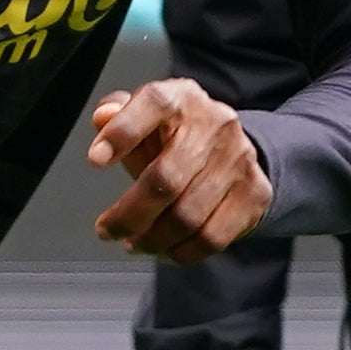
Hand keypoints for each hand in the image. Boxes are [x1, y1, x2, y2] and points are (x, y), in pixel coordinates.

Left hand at [84, 79, 271, 259]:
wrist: (233, 151)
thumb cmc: (174, 138)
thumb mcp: (144, 119)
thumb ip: (116, 115)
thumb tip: (102, 117)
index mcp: (182, 97)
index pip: (154, 103)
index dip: (122, 132)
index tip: (95, 160)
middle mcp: (216, 123)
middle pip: (165, 179)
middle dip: (129, 215)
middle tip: (107, 230)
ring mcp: (239, 159)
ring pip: (187, 217)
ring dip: (152, 239)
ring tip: (133, 242)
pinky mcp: (255, 193)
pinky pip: (212, 237)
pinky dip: (181, 252)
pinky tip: (164, 250)